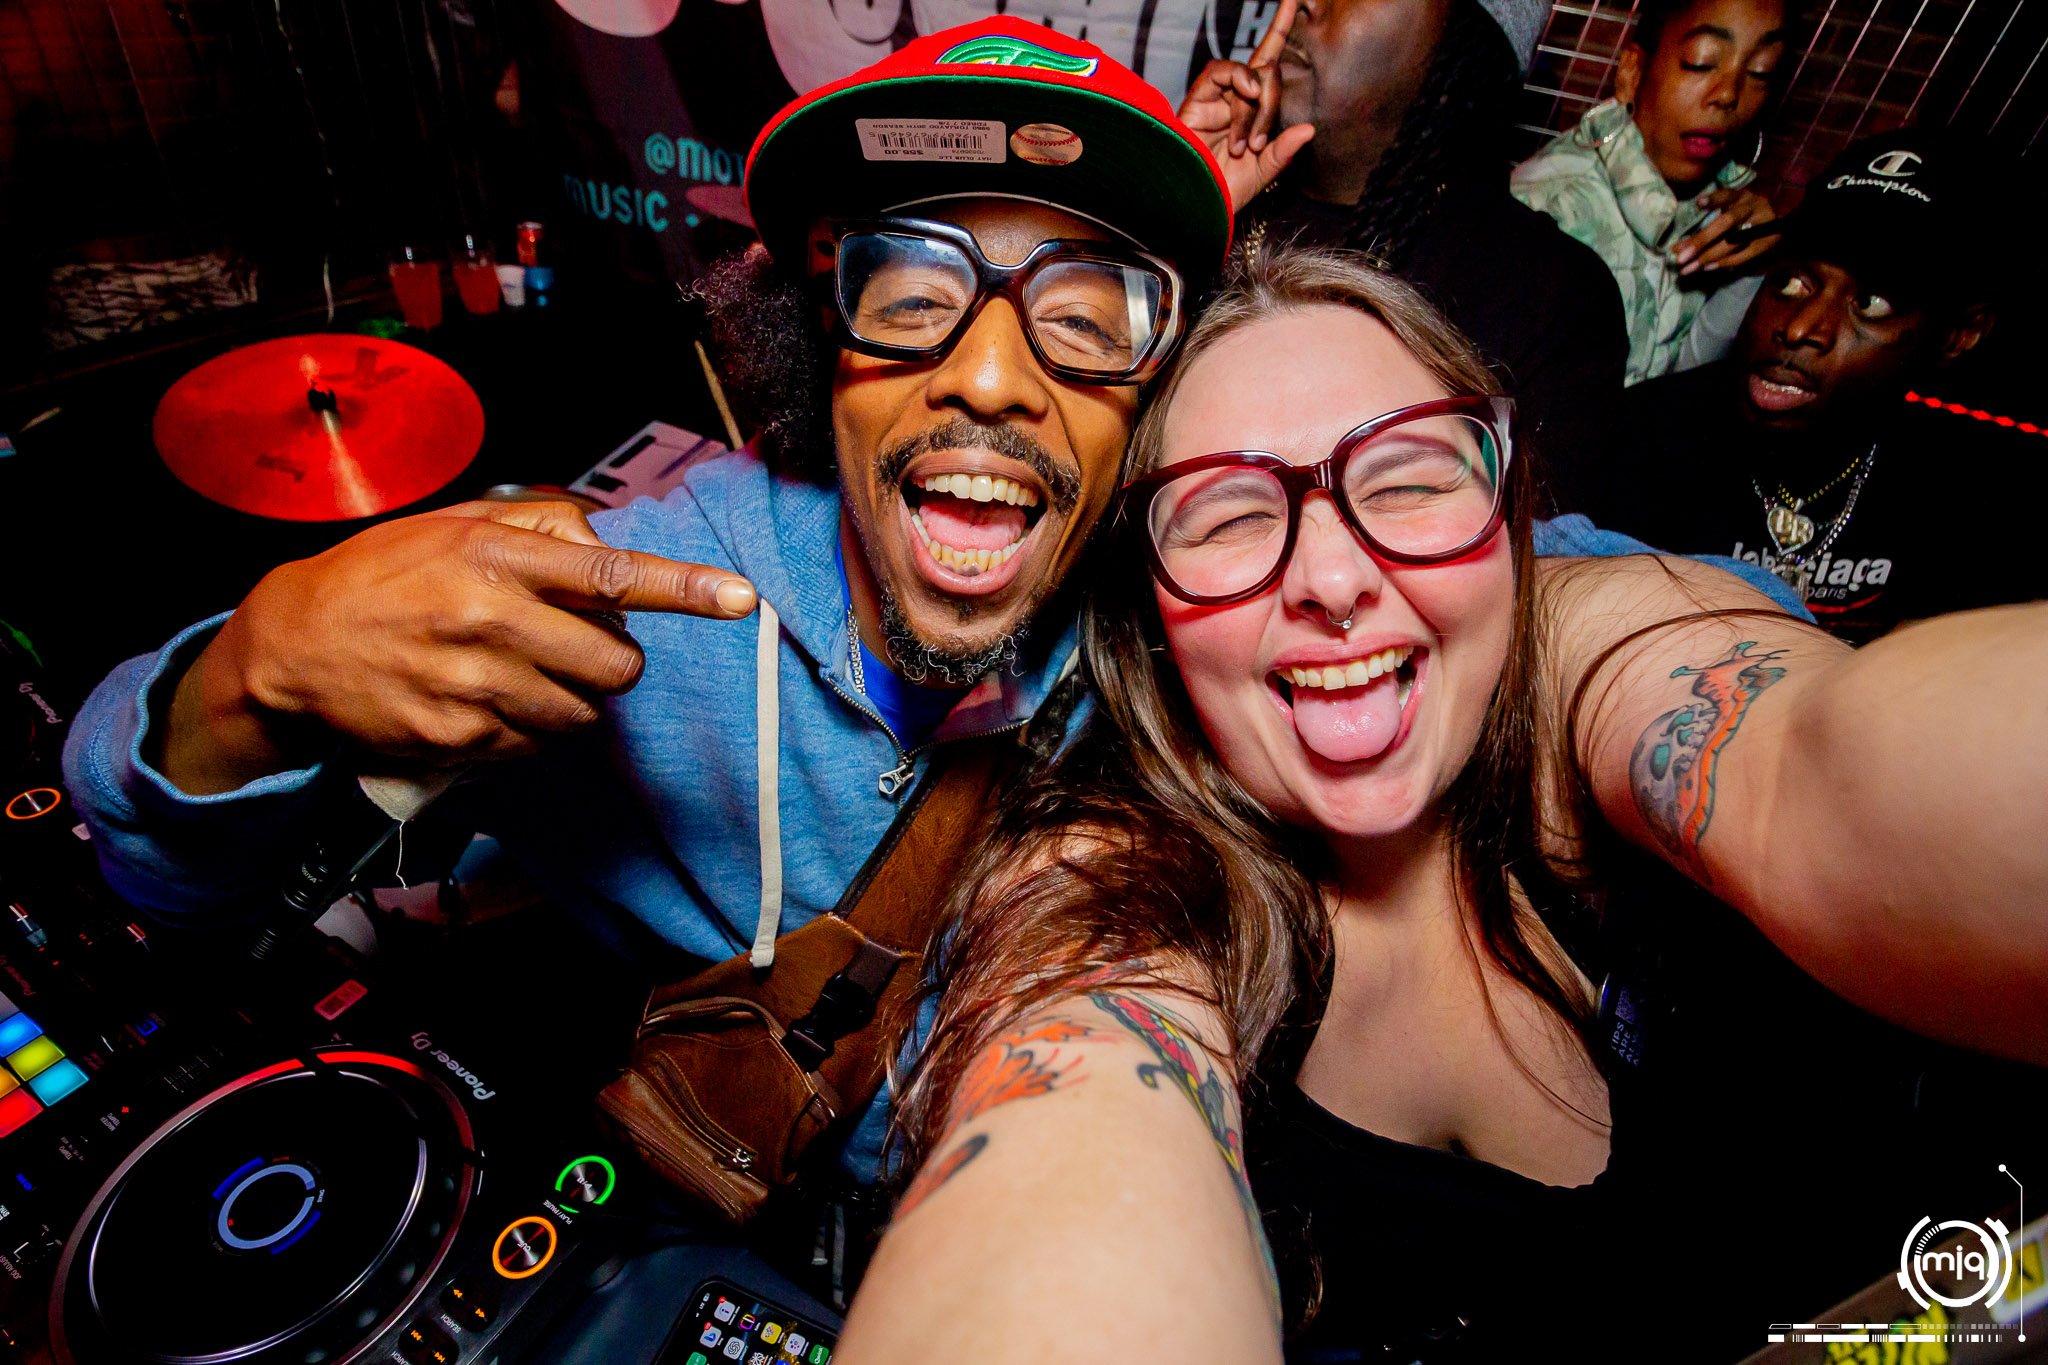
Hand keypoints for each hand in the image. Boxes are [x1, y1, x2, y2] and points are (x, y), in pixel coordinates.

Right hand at [162, 500, 757, 791]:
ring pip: (584, 712)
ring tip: (515, 670)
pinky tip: (482, 699)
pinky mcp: (459, 738)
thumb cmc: (381, 576)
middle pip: (617, 663)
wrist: (289, 648)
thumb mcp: (452, 525)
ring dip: (570, 696)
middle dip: (611, 659)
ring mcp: (475, 685)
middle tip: (572, 644)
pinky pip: (537, 743)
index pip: (611, 575)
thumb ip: (538, 531)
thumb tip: (608, 546)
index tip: (741, 600)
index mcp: (494, 557)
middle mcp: (490, 620)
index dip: (685, 590)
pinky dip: (527, 727)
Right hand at [1177, 0, 1314, 212]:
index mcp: (1252, 112)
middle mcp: (1235, 99)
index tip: (1296, 0)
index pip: (1270, 64)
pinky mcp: (1196, 99)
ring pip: (1247, 74)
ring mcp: (1216, 97)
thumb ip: (1283, 152)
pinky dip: (1238, 78)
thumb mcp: (1262, 174)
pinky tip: (1245, 95)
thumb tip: (1310, 130)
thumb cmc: (1223, 193)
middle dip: (1269, 105)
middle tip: (1256, 144)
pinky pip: (1219, 71)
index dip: (1280, 29)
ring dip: (1252, 107)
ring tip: (1244, 142)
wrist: (1192, 206)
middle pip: (1265, 72)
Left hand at [1672, 186, 1777, 275]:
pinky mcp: (1769, 241)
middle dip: (1702, 240)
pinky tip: (1707, 268)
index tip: (1698, 204)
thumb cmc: (1744, 218)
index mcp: (1741, 196)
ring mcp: (1763, 223)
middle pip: (1727, 221)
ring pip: (1734, 241)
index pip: (1727, 194)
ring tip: (1689, 268)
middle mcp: (1753, 206)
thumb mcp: (1730, 211)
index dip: (1713, 199)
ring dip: (1709, 256)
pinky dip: (1724, 262)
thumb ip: (1707, 225)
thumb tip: (1677, 248)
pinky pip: (1744, 255)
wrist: (1779, 226)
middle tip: (1680, 257)